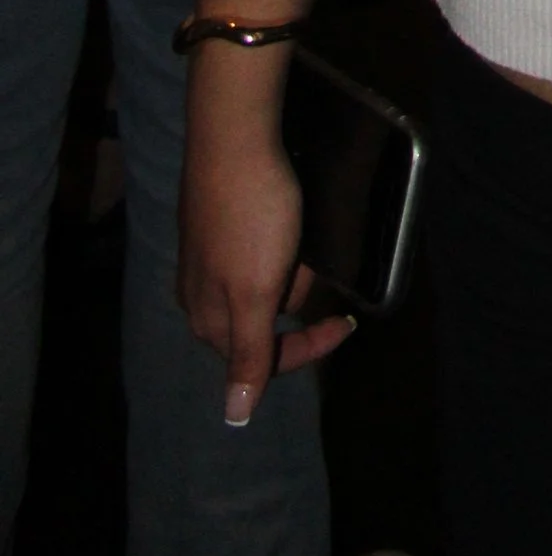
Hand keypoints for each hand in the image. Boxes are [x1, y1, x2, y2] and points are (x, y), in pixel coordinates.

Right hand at [178, 104, 355, 423]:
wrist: (234, 137)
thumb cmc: (253, 216)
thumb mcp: (256, 293)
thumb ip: (249, 355)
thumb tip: (235, 418)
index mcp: (208, 321)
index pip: (263, 361)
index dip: (308, 349)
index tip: (348, 323)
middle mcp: (199, 296)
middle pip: (262, 323)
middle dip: (297, 300)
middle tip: (313, 261)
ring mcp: (204, 258)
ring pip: (260, 286)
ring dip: (289, 270)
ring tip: (300, 233)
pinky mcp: (213, 224)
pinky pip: (255, 254)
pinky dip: (279, 247)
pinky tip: (286, 219)